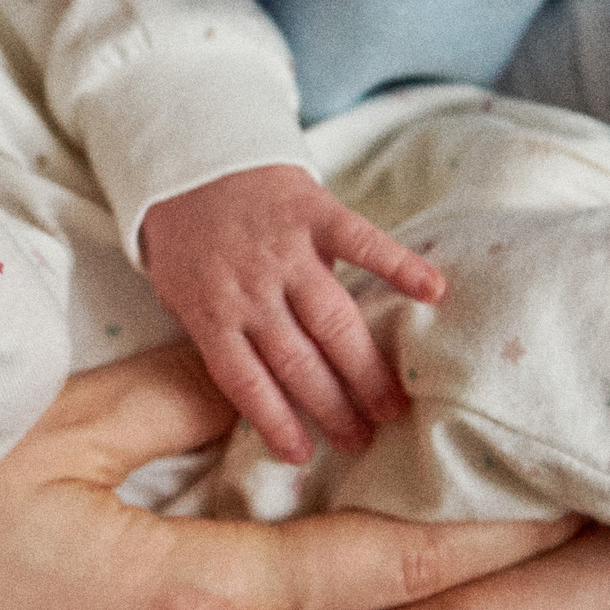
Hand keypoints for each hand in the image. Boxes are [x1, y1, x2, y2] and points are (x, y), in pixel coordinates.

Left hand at [141, 166, 444, 461]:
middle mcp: (250, 288)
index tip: (304, 455)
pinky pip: (362, 242)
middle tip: (364, 441)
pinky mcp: (314, 211)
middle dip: (332, 407)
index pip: (246, 383)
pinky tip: (432, 291)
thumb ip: (212, 334)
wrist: (191, 154)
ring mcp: (285, 250)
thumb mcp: (177, 292)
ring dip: (365, 368)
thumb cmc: (186, 235)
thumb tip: (250, 392)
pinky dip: (399, 265)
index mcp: (211, 313)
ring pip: (332, 321)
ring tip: (392, 405)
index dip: (275, 422)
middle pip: (297, 361)